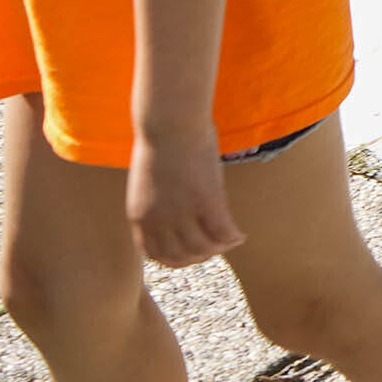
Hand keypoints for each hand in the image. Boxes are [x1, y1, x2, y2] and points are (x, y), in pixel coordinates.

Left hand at [129, 130, 243, 269]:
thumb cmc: (161, 142)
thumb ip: (157, 202)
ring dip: (218, 249)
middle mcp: (159, 220)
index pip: (155, 255)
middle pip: (180, 257)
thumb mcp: (149, 182)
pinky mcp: (206, 201)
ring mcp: (182, 212)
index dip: (175, 260)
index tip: (191, 254)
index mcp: (140, 216)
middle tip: (214, 249)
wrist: (170, 122)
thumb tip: (172, 211)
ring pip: (203, 249)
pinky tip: (240, 234)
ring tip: (228, 241)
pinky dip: (233, 237)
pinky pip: (223, 232)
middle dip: (198, 258)